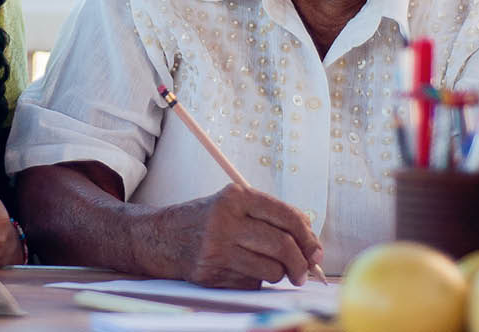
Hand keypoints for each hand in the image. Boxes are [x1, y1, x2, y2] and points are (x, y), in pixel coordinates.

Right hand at [165, 183, 321, 288]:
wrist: (163, 236)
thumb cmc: (210, 220)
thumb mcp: (236, 205)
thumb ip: (273, 218)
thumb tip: (313, 245)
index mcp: (236, 197)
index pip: (287, 217)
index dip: (309, 237)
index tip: (315, 251)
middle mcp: (225, 220)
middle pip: (282, 246)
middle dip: (300, 263)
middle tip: (303, 272)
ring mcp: (216, 248)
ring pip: (271, 270)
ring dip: (277, 274)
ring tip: (267, 267)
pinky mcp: (210, 273)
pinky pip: (251, 283)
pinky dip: (254, 280)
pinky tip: (239, 269)